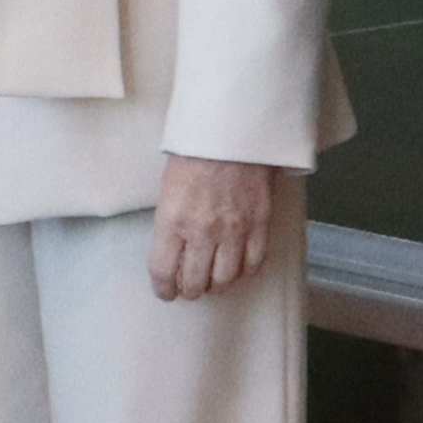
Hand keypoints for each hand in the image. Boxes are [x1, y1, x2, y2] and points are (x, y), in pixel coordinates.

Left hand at [151, 154, 287, 302]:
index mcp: (173, 220)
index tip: (165, 292)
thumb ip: (170, 222)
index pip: (163, 272)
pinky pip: (253, 264)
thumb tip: (172, 250)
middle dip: (189, 291)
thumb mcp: (168, 187)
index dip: (163, 289)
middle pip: (195, 283)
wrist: (234, 131)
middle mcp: (202, 231)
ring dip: (217, 286)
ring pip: (224, 280)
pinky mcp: (259, 225)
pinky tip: (238, 269)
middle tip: (190, 288)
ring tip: (213, 281)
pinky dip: (244, 273)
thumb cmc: (196, 152)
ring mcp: (233, 231)